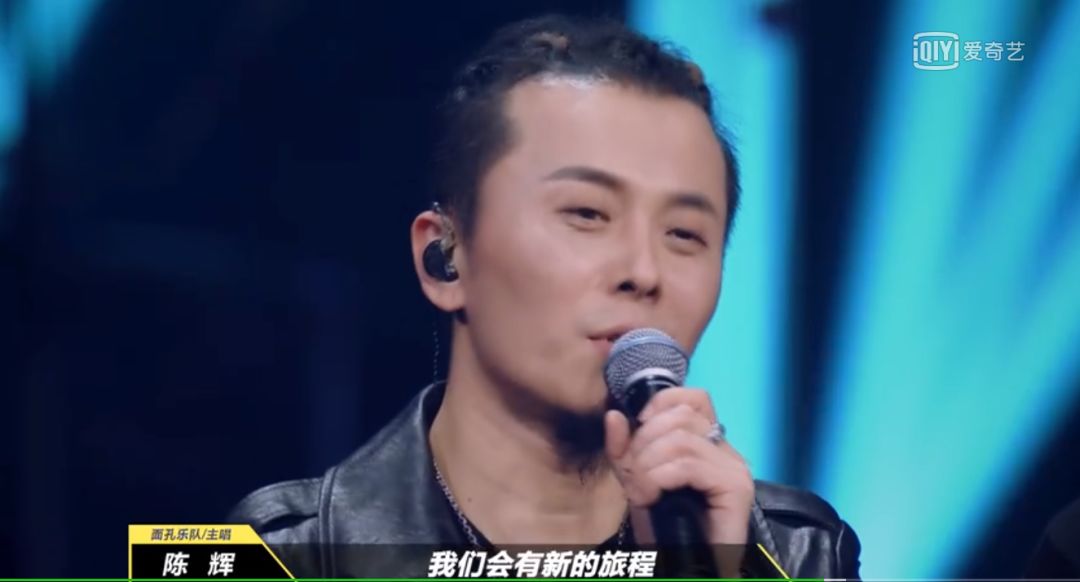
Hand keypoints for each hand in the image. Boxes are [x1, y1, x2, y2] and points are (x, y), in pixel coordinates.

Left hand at [604, 387, 753, 575]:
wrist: (686, 564)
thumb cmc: (665, 526)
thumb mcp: (635, 480)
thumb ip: (623, 449)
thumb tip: (615, 415)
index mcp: (706, 441)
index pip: (692, 397)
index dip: (660, 403)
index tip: (638, 426)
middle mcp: (725, 449)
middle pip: (680, 416)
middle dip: (644, 442)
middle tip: (634, 476)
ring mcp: (733, 467)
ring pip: (680, 440)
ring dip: (647, 465)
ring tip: (640, 492)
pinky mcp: (735, 486)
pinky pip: (687, 465)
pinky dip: (658, 478)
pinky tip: (650, 497)